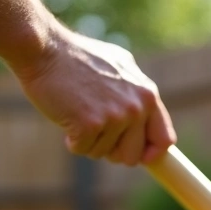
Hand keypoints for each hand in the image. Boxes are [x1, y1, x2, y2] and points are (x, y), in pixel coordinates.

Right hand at [13, 29, 175, 165]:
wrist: (45, 50)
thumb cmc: (77, 58)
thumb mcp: (119, 66)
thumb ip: (136, 93)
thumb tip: (146, 120)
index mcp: (147, 94)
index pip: (164, 139)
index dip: (151, 154)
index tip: (141, 158)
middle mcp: (136, 107)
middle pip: (132, 156)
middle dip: (113, 150)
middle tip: (96, 131)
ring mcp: (114, 117)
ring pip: (104, 154)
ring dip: (89, 141)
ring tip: (78, 112)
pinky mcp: (90, 125)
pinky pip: (83, 150)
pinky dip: (72, 140)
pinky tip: (66, 115)